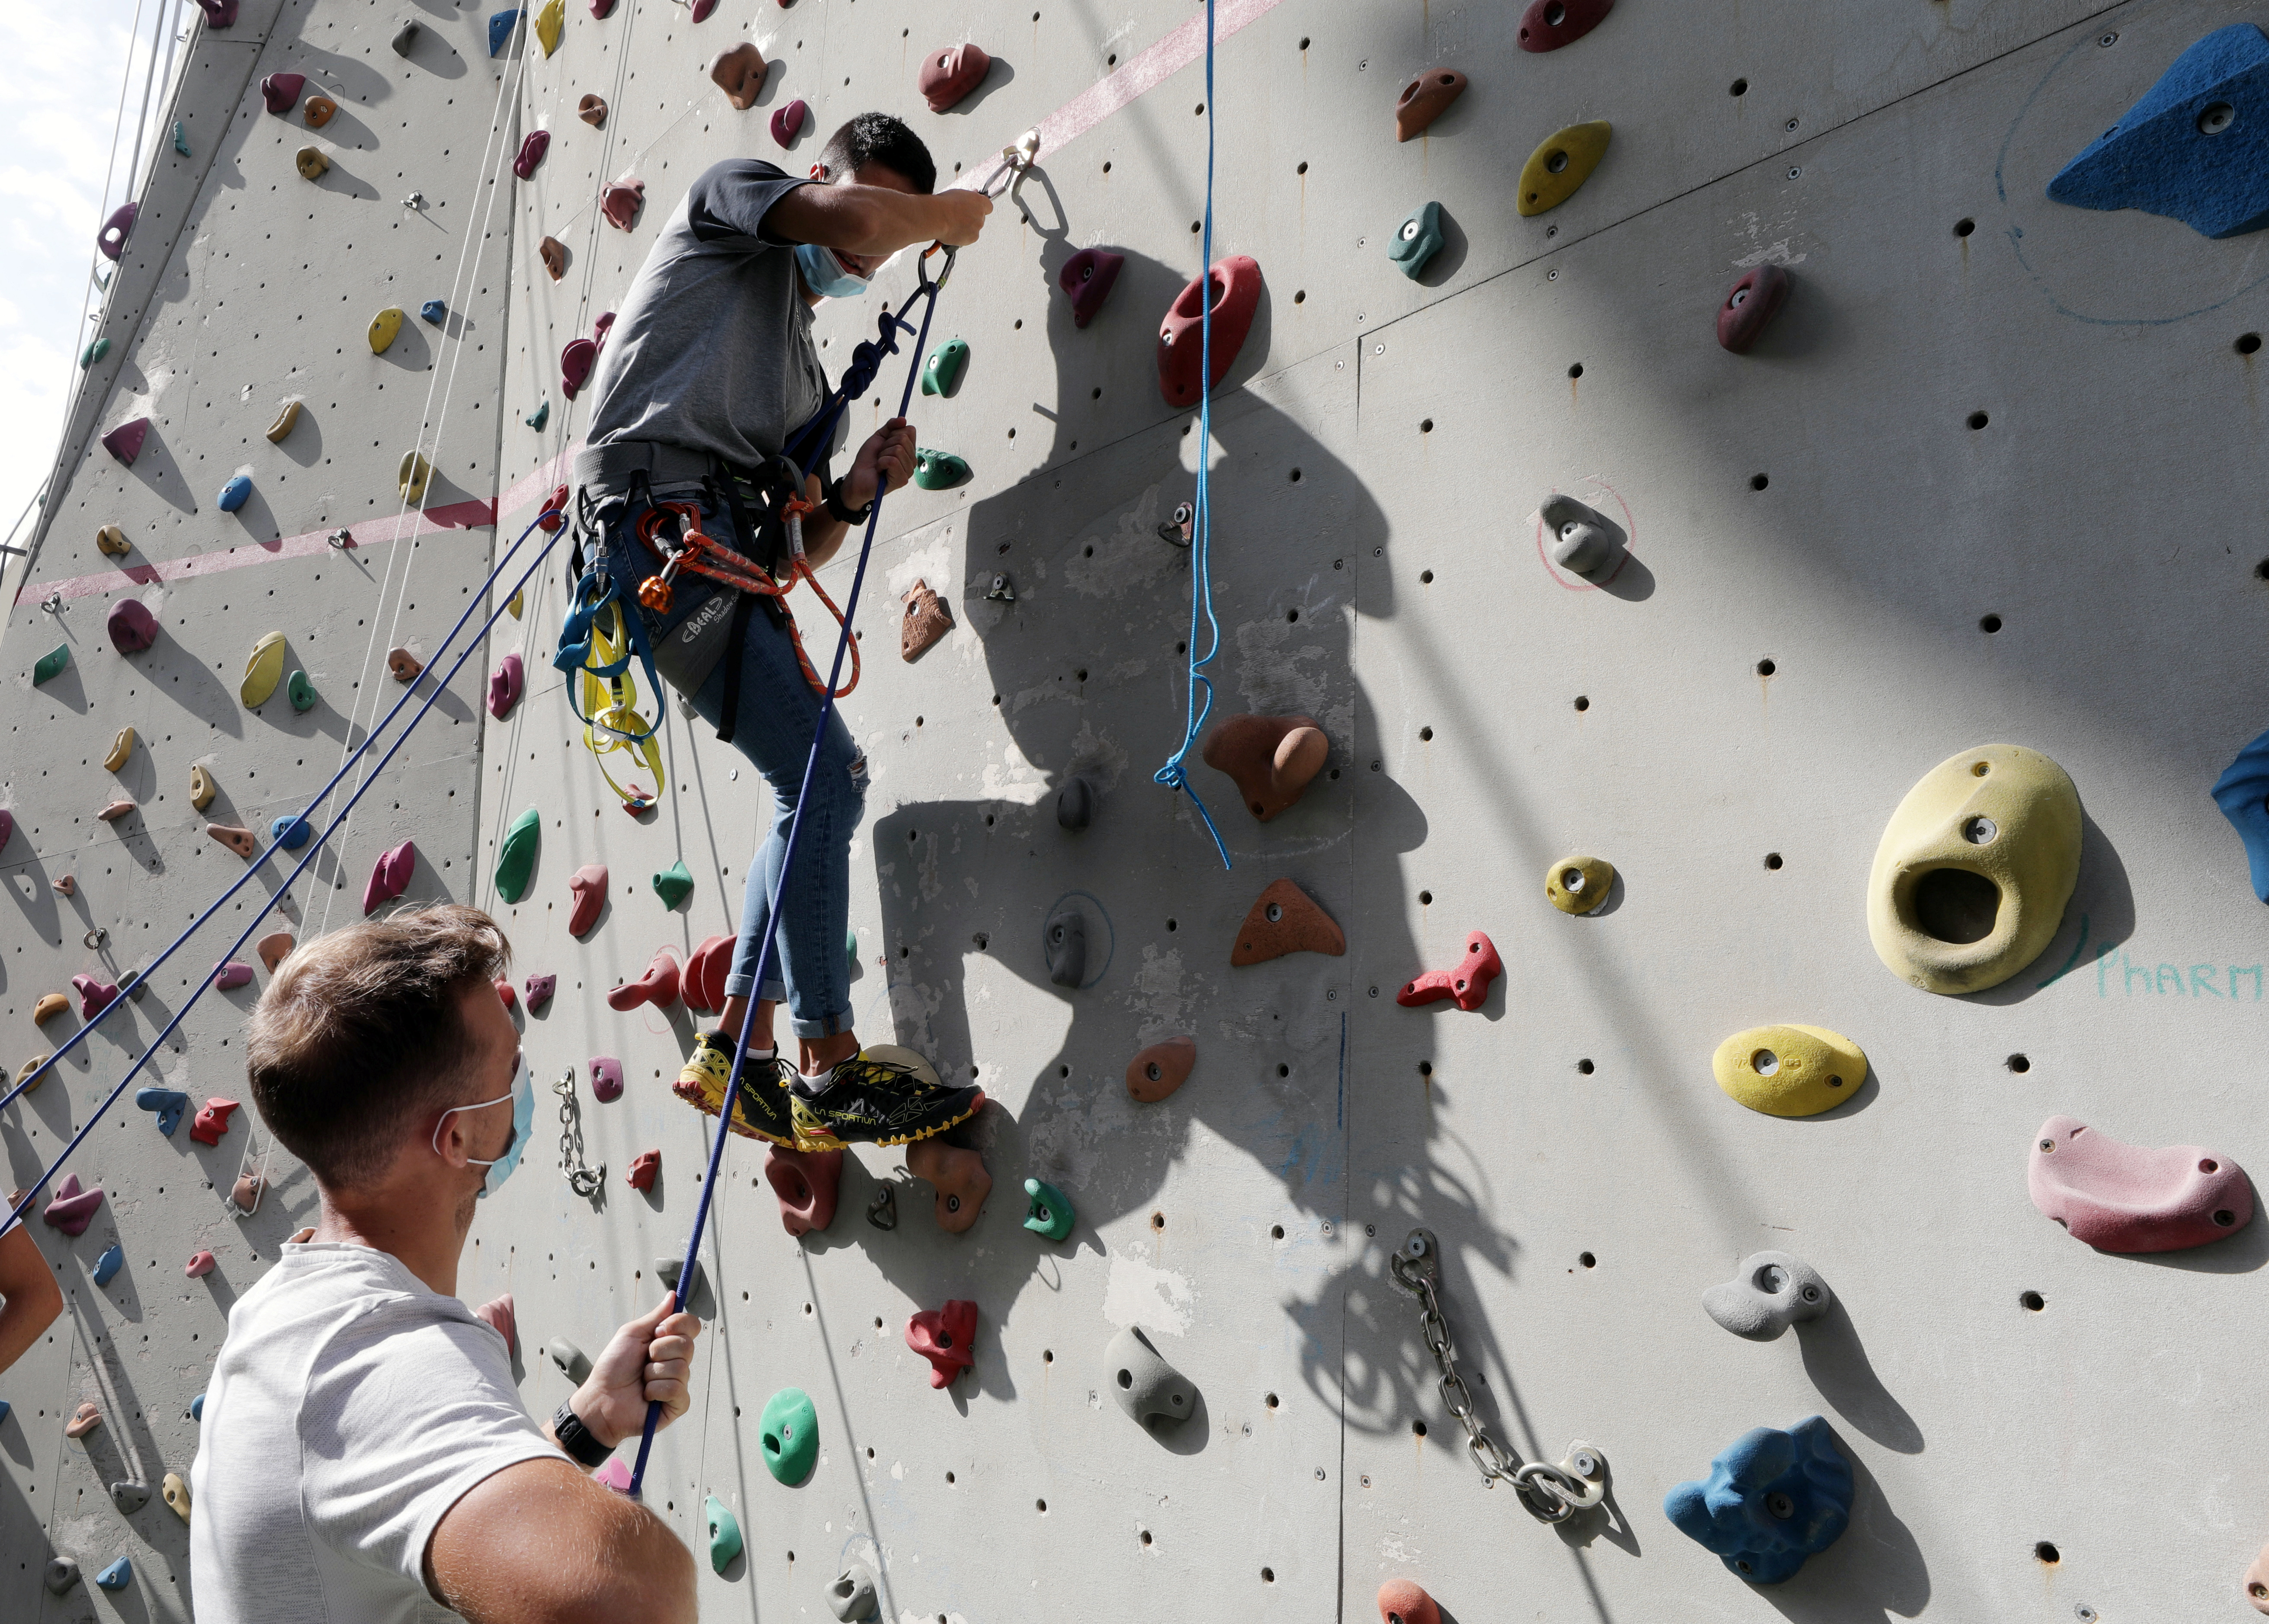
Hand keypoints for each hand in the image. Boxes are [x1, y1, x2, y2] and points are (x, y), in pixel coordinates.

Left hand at [571, 1293, 700, 1447]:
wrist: (601, 1399)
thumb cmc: (612, 1368)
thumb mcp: (632, 1334)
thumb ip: (656, 1316)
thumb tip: (672, 1296)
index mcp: (668, 1343)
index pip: (692, 1326)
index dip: (679, 1324)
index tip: (658, 1331)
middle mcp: (676, 1361)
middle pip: (688, 1345)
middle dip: (660, 1350)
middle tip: (644, 1359)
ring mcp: (678, 1382)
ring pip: (681, 1368)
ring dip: (654, 1372)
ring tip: (642, 1380)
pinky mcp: (677, 1403)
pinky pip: (677, 1389)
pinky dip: (656, 1390)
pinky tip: (647, 1395)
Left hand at [846, 418, 916, 509]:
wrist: (858, 476)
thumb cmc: (868, 460)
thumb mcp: (879, 437)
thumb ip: (891, 426)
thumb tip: (903, 419)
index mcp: (908, 450)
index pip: (910, 430)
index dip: (893, 433)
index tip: (885, 442)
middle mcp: (911, 461)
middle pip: (903, 439)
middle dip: (886, 444)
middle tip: (880, 455)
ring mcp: (908, 471)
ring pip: (898, 449)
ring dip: (883, 455)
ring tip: (880, 463)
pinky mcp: (902, 480)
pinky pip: (893, 461)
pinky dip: (881, 462)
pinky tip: (880, 469)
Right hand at [931, 189, 991, 246]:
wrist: (937, 217)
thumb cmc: (944, 204)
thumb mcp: (957, 193)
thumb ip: (967, 197)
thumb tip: (971, 196)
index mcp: (979, 202)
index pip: (988, 206)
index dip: (981, 208)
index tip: (975, 208)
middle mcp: (980, 215)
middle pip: (980, 218)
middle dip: (972, 218)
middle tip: (960, 217)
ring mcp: (977, 227)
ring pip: (974, 229)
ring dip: (967, 228)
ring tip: (954, 224)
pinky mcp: (972, 238)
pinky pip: (970, 238)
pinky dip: (963, 236)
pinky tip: (954, 231)